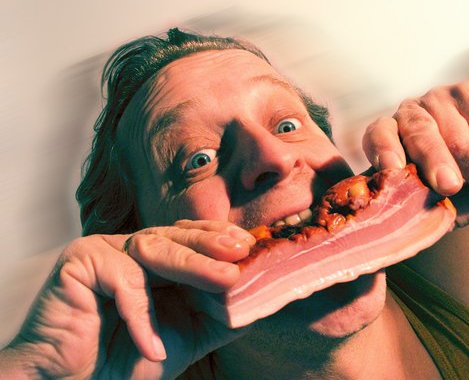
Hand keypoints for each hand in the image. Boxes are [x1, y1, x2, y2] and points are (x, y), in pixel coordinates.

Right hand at [1, 220, 254, 377]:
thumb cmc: (128, 360)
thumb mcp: (188, 336)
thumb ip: (220, 313)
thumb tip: (261, 293)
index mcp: (155, 260)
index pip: (190, 236)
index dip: (219, 237)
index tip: (251, 244)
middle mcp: (130, 249)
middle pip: (175, 237)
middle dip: (212, 244)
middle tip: (242, 250)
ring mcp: (104, 251)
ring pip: (154, 249)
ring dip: (193, 265)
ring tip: (225, 280)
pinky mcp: (79, 263)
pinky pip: (120, 280)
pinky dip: (140, 314)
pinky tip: (153, 345)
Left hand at [362, 81, 468, 225]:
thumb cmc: (462, 183)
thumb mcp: (439, 202)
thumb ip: (421, 210)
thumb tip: (407, 229)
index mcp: (393, 136)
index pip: (379, 135)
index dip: (384, 149)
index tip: (393, 168)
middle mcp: (413, 112)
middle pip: (420, 133)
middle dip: (436, 163)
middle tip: (450, 187)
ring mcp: (445, 99)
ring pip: (460, 137)